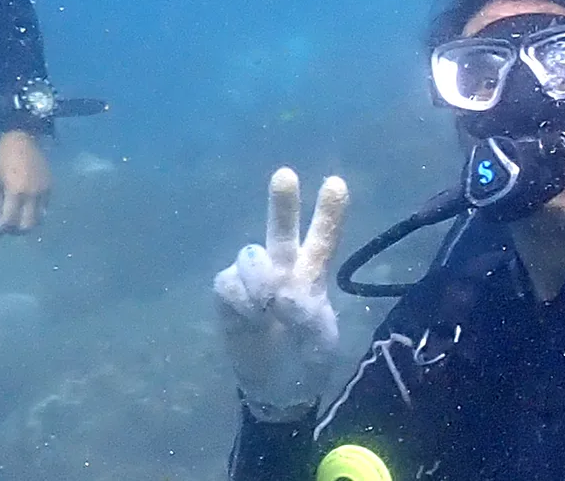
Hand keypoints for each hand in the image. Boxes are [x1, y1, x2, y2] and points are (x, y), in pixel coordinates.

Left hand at [0, 130, 52, 238]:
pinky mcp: (50, 187)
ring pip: (39, 219)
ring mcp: (44, 191)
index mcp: (15, 191)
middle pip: (27, 225)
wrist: (22, 138)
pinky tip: (25, 206)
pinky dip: (34, 212)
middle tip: (5, 227)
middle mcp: (32, 194)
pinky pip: (44, 207)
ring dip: (26, 222)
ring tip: (16, 218)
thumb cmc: (2, 158)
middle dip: (15, 230)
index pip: (8, 220)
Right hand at [212, 168, 348, 421]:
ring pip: (249, 254)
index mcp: (311, 274)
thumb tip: (280, 295)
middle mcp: (281, 267)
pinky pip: (227, 282)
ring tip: (268, 306)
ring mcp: (252, 279)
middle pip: (280, 229)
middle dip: (282, 203)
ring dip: (259, 277)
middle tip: (286, 176)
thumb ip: (306, 316)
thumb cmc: (305, 358)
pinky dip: (240, 299)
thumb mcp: (320, 342)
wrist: (276, 387)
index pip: (322, 238)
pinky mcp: (228, 294)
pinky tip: (251, 316)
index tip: (336, 183)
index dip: (328, 213)